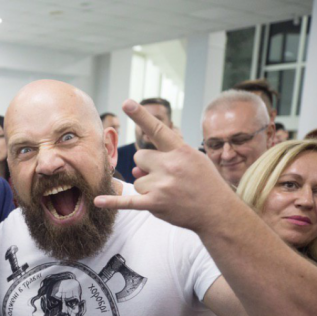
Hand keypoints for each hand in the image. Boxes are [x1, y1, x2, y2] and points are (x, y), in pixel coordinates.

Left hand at [94, 99, 234, 232]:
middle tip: (167, 178)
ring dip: (147, 187)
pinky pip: (128, 201)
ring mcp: (162, 185)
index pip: (157, 129)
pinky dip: (113, 201)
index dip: (141, 116)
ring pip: (136, 180)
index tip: (126, 102)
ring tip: (168, 194)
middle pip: (139, 158)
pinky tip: (97, 201)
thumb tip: (137, 168)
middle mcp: (170, 165)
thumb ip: (165, 158)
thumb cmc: (205, 183)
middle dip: (147, 167)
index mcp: (181, 151)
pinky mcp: (156, 204)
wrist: (218, 212)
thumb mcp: (193, 161)